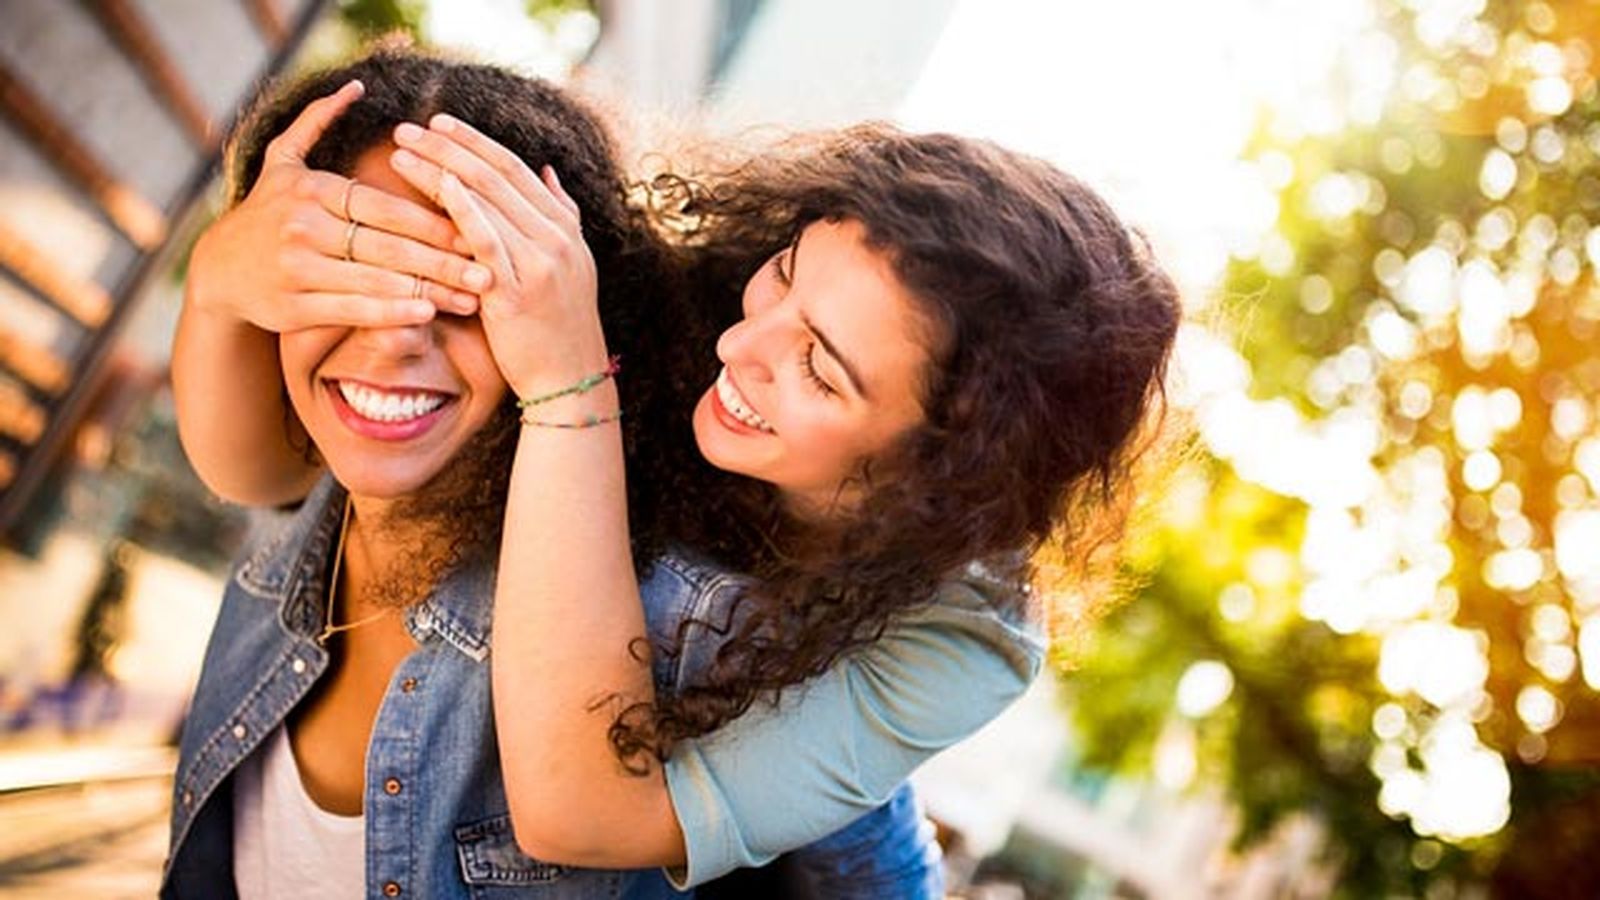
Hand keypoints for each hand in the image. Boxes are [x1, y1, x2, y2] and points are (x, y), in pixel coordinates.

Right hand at [187, 80, 490, 332]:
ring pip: (376, 282)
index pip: (386, 208)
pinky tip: (426, 314)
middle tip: (488, 274)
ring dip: (430, 292)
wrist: (217, 268)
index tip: (478, 232)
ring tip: (470, 300)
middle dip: (445, 263)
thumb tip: (355, 87)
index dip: (435, 222)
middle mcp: (303, 227)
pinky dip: (392, 313)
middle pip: (389, 247)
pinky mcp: (292, 306)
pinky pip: (352, 311)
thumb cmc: (267, 211)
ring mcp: (297, 269)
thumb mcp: (283, 161)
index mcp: (312, 191)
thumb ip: (316, 123)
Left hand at [389, 114, 606, 397]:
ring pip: (486, 200)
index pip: (515, 169)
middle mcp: (555, 238)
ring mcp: (539, 262)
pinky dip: (464, 207)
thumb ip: (561, 215)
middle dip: (449, 147)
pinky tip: (438, 184)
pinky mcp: (518, 290)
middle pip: (496, 176)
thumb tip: (547, 170)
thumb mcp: (573, 265)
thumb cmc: (560, 328)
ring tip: (402, 150)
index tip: (440, 124)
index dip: (476, 142)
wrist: (570, 381)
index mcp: (564, 228)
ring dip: (441, 169)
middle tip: (408, 127)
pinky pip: (487, 239)